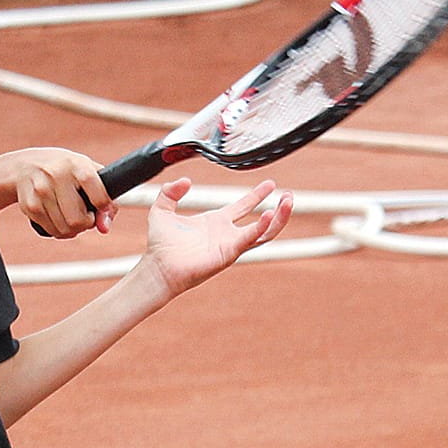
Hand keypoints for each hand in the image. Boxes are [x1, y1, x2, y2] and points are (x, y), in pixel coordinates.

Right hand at [10, 148, 111, 237]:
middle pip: (79, 221)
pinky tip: (54, 214)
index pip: (100, 198)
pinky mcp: (29, 205)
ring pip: (65, 230)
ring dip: (70, 228)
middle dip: (85, 223)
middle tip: (81, 212)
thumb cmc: (64, 171)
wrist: (24, 166)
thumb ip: (106, 201)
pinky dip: (56, 229)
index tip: (97, 203)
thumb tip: (104, 228)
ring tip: (67, 213)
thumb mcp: (88, 174)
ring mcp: (41, 190)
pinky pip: (51, 231)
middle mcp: (58, 175)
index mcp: (78, 165)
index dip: (102, 207)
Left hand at [140, 178, 292, 298]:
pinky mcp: (229, 254)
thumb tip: (185, 181)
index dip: (257, 195)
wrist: (158, 266)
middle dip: (278, 209)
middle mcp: (226, 234)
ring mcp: (230, 245)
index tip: (270, 184)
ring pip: (263, 233)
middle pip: (261, 221)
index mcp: (215, 222)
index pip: (243, 206)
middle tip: (289, 195)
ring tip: (288, 203)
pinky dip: (262, 227)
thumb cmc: (160, 245)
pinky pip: (250, 240)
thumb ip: (170, 191)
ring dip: (279, 219)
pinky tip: (270, 215)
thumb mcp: (162, 209)